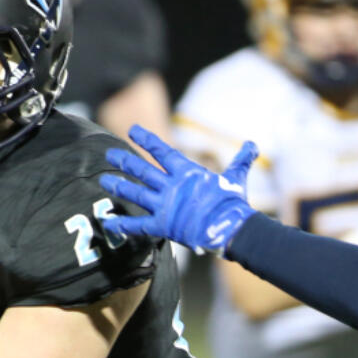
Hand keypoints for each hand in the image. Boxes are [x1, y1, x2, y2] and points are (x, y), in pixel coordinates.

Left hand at [99, 125, 259, 255]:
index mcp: (187, 172)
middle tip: (110, 154)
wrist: (229, 227)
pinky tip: (109, 223)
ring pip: (136, 193)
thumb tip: (254, 145)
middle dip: (125, 161)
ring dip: (120, 186)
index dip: (147, 140)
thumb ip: (241, 160)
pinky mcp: (162, 225)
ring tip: (104, 181)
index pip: (162, 151)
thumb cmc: (233, 203)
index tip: (132, 130)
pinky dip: (123, 225)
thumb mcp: (236, 177)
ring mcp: (165, 205)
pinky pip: (139, 225)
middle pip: (143, 170)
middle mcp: (172, 186)